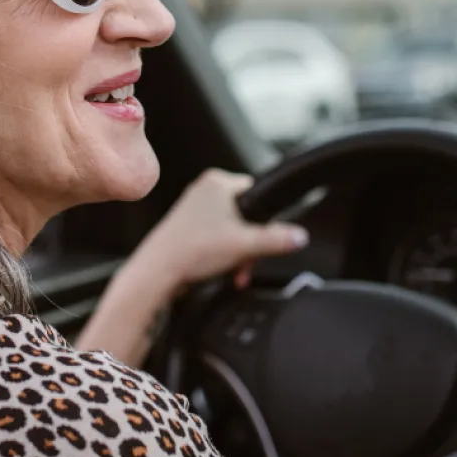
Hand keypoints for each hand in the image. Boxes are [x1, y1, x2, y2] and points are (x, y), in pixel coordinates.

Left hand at [133, 168, 308, 292]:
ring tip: (233, 269)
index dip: (265, 219)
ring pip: (231, 229)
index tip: (263, 239)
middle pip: (245, 215)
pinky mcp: (186, 227)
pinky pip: (216, 237)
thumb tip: (300, 236)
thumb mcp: (246, 245)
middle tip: (247, 261)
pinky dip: (223, 253)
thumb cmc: (191, 251)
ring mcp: (193, 208)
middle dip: (250, 243)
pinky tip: (221, 269)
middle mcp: (204, 190)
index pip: (257, 193)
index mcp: (218, 182)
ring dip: (238, 252)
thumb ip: (277, 239)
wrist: (157, 274)